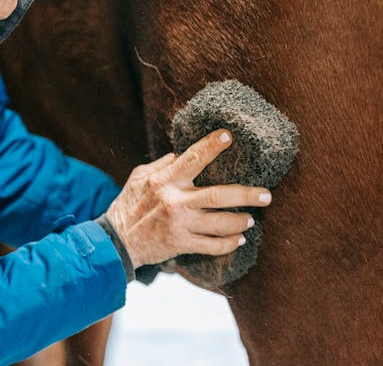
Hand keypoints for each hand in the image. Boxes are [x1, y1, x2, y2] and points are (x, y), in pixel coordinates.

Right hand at [104, 129, 272, 267]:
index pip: (192, 159)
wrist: (116, 243)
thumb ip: (161, 165)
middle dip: (246, 195)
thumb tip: (181, 154)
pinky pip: (212, 246)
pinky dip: (229, 243)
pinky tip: (239, 239)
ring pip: (220, 224)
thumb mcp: (138, 178)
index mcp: (164, 181)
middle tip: (266, 195)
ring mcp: (180, 225)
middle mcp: (175, 202)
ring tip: (252, 218)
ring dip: (240, 221)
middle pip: (218, 196)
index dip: (211, 146)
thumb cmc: (128, 206)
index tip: (228, 136)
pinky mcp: (181, 245)